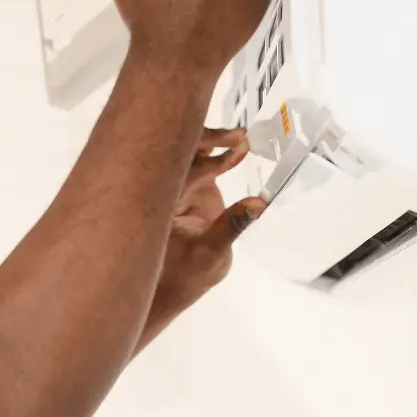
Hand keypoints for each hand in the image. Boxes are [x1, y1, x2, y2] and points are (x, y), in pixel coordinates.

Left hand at [151, 127, 266, 319]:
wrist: (178, 282)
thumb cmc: (184, 274)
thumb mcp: (210, 255)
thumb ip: (231, 227)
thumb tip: (257, 203)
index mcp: (158, 206)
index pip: (180, 173)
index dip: (209, 161)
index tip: (236, 150)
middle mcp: (163, 190)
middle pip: (176, 152)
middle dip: (205, 138)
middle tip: (237, 134)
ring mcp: (176, 185)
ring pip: (187, 151)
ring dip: (212, 140)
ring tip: (240, 136)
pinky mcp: (190, 185)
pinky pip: (201, 160)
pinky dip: (219, 152)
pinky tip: (239, 147)